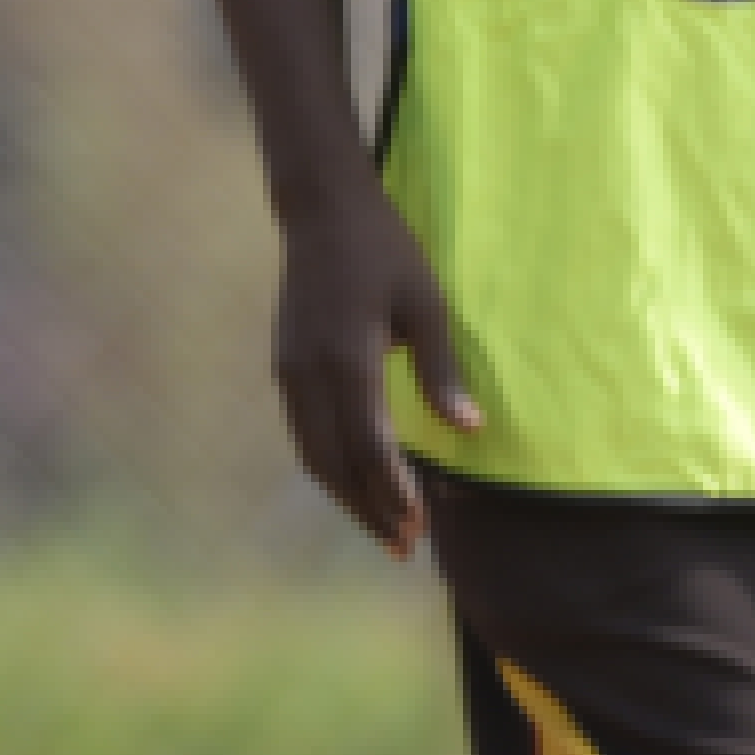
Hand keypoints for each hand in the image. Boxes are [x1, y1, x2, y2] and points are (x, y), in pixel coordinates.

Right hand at [267, 174, 480, 557]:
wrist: (321, 207)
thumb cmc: (384, 249)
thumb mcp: (425, 304)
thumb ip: (440, 371)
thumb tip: (469, 429)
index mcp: (347, 359)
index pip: (369, 446)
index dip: (393, 492)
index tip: (419, 528)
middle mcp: (309, 374)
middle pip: (335, 463)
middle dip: (369, 509)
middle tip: (405, 547)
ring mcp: (290, 371)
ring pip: (313, 454)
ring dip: (346, 496)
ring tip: (381, 526)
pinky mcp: (285, 366)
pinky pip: (304, 433)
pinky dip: (329, 467)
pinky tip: (353, 481)